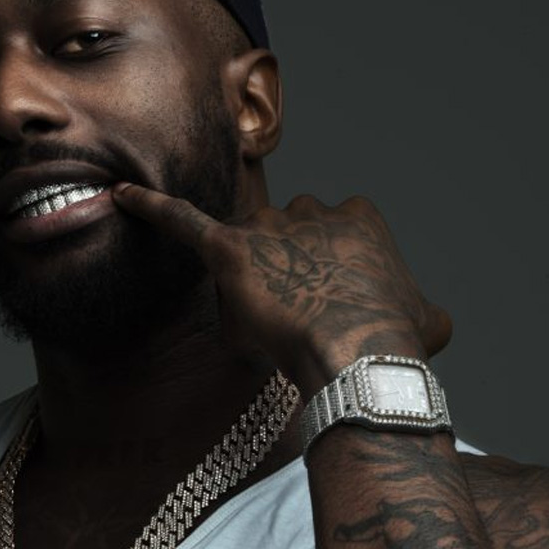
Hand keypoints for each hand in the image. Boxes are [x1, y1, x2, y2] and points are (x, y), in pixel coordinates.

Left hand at [111, 187, 451, 397]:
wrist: (360, 354)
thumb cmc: (393, 340)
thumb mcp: (427, 320)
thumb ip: (421, 308)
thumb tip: (427, 319)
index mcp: (357, 218)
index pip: (325, 239)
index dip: (321, 279)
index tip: (327, 307)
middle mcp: (311, 211)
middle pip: (282, 242)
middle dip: (284, 278)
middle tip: (296, 322)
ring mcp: (271, 229)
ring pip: (246, 252)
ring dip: (250, 285)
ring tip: (270, 327)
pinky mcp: (230, 249)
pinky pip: (182, 222)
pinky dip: (150, 208)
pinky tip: (121, 195)